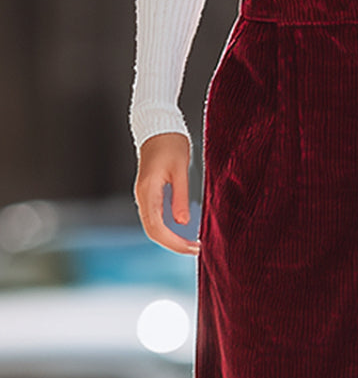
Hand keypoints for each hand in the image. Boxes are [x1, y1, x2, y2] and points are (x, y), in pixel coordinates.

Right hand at [133, 132, 199, 255]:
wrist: (158, 128)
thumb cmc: (171, 144)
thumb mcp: (180, 170)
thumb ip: (181, 197)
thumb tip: (182, 223)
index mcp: (148, 190)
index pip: (157, 227)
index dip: (175, 242)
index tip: (194, 248)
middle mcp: (142, 196)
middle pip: (153, 232)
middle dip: (174, 244)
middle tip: (196, 250)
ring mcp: (144, 196)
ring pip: (152, 227)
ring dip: (170, 239)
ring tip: (191, 244)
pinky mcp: (148, 195)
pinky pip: (154, 220)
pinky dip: (167, 231)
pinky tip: (182, 233)